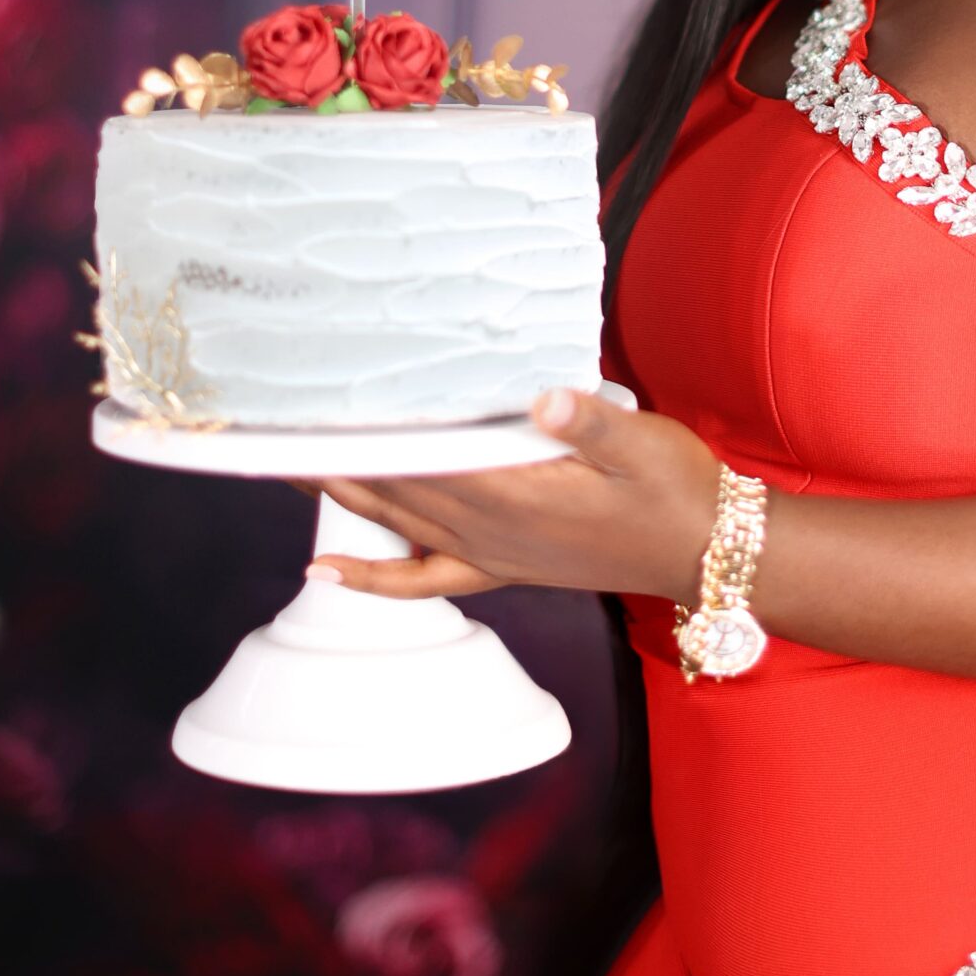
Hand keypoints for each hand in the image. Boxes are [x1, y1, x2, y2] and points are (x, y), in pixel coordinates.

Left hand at [284, 387, 720, 604]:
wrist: (706, 551)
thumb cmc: (676, 490)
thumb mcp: (643, 442)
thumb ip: (589, 420)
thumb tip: (543, 398)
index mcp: (515, 492)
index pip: (417, 459)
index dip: (359, 436)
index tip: (308, 412)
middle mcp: (489, 530)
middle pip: (388, 491)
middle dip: (329, 462)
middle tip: (269, 432)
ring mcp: (491, 553)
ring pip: (394, 526)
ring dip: (336, 500)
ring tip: (283, 474)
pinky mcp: (503, 566)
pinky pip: (422, 577)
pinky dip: (371, 577)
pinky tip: (328, 571)